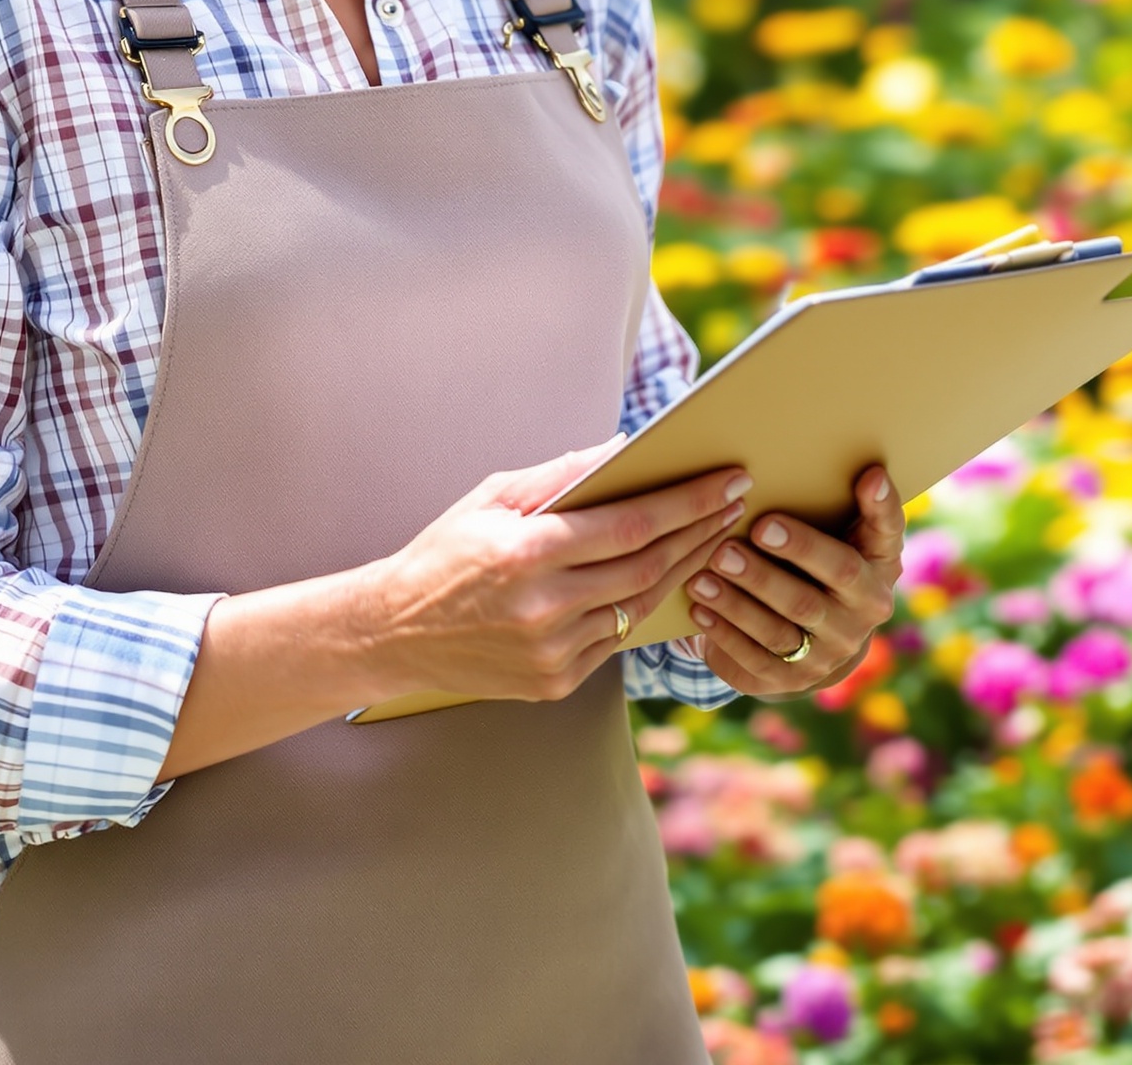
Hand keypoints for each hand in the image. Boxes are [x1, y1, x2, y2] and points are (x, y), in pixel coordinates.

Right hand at [358, 449, 754, 705]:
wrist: (396, 631)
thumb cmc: (445, 552)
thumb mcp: (491, 498)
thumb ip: (558, 476)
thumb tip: (623, 449)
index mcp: (526, 552)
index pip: (630, 524)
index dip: (687, 502)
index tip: (725, 479)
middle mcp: (544, 607)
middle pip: (648, 567)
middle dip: (700, 531)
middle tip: (735, 503)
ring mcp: (552, 652)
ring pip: (638, 606)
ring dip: (683, 568)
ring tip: (713, 536)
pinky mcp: (555, 682)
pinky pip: (614, 638)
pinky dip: (642, 605)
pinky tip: (665, 578)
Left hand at [682, 465, 903, 697]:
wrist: (820, 638)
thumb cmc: (825, 561)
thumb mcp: (845, 534)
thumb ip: (856, 507)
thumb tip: (870, 471)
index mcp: (878, 570)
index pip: (884, 537)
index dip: (875, 508)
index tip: (864, 476)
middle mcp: (861, 618)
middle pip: (812, 597)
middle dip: (768, 573)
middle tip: (729, 546)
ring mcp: (828, 654)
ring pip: (779, 631)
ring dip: (737, 603)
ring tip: (702, 576)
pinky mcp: (793, 679)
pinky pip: (756, 659)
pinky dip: (725, 633)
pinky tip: (700, 608)